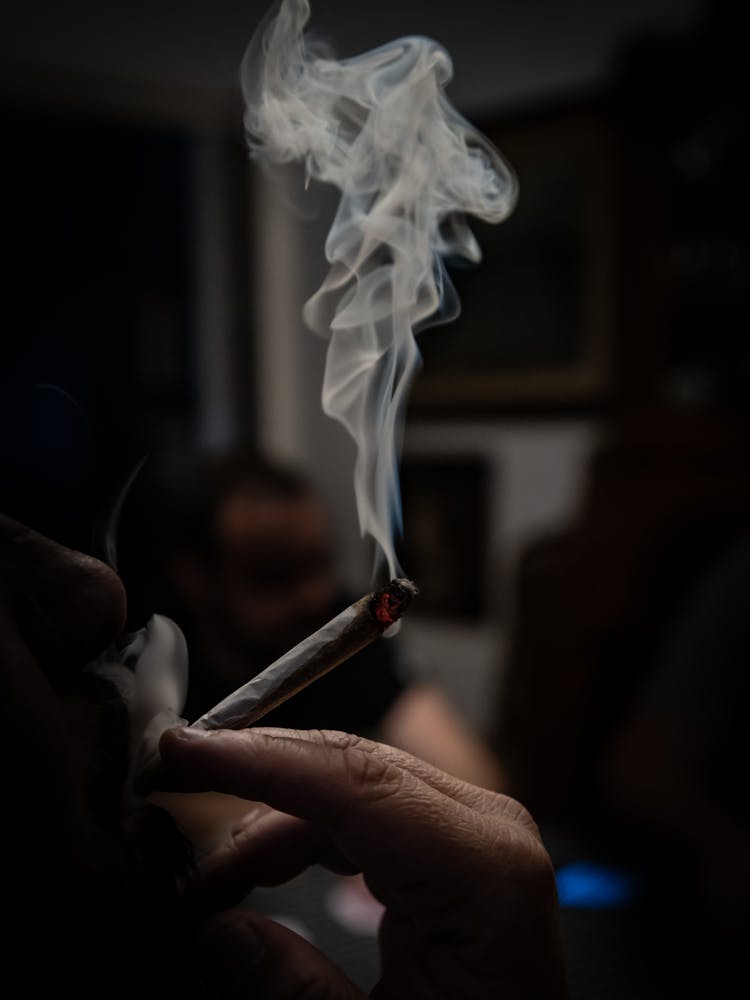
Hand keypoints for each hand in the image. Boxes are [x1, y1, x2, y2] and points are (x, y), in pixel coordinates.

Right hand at [159, 726, 565, 998]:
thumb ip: (291, 991)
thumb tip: (211, 929)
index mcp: (485, 872)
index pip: (355, 783)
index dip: (259, 761)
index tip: (181, 752)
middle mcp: (485, 830)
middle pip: (349, 771)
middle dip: (251, 776)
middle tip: (167, 786)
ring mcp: (470, 832)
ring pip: (348, 789)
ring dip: (268, 819)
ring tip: (203, 875)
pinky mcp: (449, 847)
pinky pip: (362, 818)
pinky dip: (300, 838)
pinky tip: (251, 872)